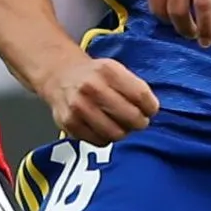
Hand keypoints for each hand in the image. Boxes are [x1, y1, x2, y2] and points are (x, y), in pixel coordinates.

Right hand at [38, 55, 157, 142]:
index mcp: (108, 70)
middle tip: (138, 121)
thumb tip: (150, 112)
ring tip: (121, 125)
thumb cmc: (95, 76)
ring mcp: (79, 107)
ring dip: (123, 132)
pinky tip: (104, 128)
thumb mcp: (114, 69)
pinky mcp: (69, 123)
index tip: (150, 110)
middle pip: (130, 116)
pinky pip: (99, 141)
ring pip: (116, 133)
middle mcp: (91, 87)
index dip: (150, 107)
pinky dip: (106, 138)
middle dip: (140, 122)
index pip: (140, 95)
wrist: (60, 76)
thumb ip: (133, 87)